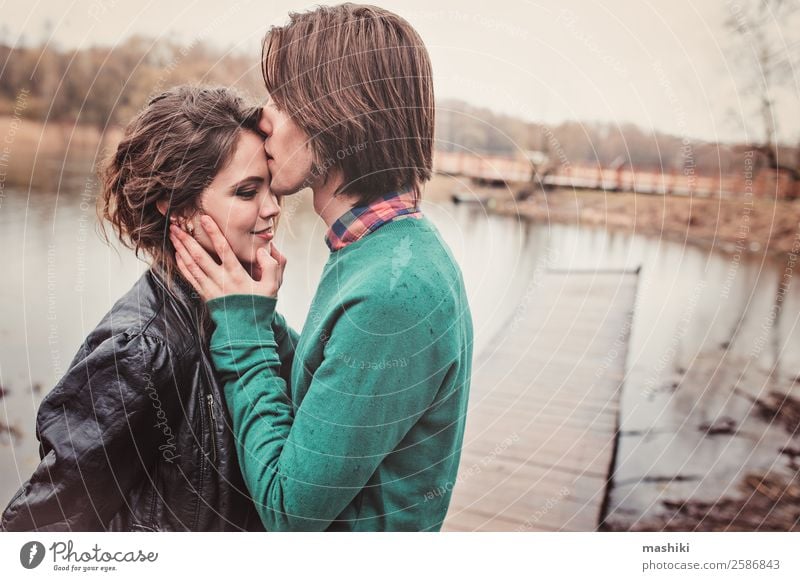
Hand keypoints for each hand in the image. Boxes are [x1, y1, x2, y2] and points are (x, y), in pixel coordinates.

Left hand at [170, 215, 286, 300]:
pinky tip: (177, 255)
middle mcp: (221, 281)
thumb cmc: (259, 307)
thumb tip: (262, 251)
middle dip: (187, 239)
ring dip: (181, 249)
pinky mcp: (205, 295)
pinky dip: (182, 265)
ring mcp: (211, 289)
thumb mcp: (272, 287)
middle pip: (200, 256)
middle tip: (176, 226)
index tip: (205, 219)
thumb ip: (271, 267)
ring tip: (173, 236)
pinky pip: (190, 278)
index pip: (223, 249)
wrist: (246, 331)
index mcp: (237, 276)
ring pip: (192, 266)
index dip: (214, 233)